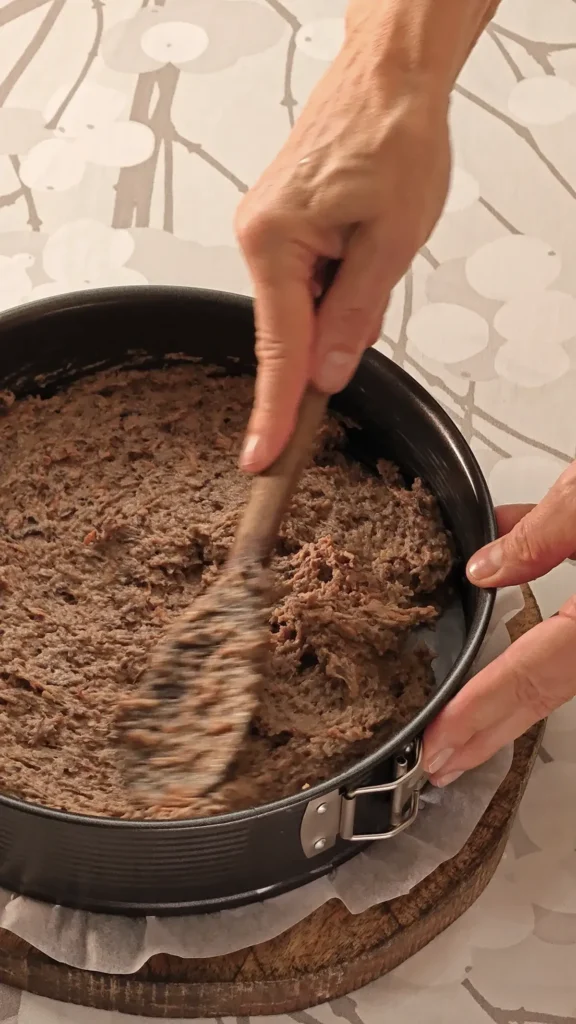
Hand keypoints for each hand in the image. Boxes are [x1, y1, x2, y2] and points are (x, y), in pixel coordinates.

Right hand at [235, 38, 449, 472]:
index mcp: (275, 241)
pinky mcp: (282, 226)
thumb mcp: (392, 240)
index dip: (276, 412)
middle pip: (290, 329)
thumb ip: (357, 316)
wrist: (389, 77)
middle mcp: (258, 236)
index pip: (279, 350)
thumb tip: (331, 374)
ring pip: (301, 306)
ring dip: (343, 301)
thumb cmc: (394, 136)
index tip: (262, 458)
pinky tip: (361, 247)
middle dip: (335, 334)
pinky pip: (304, 281)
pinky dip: (335, 283)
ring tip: (375, 244)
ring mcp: (267, 230)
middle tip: (375, 282)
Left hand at [423, 462, 575, 785]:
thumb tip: (485, 568)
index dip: (479, 714)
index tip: (440, 747)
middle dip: (491, 730)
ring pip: (563, 671)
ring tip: (470, 720)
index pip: (531, 676)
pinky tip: (513, 619)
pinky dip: (543, 647)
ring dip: (513, 695)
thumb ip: (541, 533)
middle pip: (546, 691)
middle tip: (445, 761)